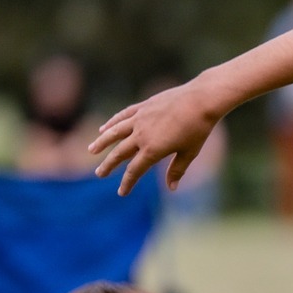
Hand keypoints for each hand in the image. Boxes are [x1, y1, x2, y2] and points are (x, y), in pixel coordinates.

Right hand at [88, 75, 221, 195]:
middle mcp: (141, 135)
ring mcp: (140, 118)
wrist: (201, 99)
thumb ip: (177, 170)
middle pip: (120, 153)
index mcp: (153, 150)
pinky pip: (123, 116)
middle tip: (99, 174)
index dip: (127, 183)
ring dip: (102, 142)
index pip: (134, 170)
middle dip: (108, 165)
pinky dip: (112, 122)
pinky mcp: (143, 106)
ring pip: (115, 132)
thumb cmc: (198, 128)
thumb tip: (171, 188)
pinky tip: (104, 128)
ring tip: (91, 150)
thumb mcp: (189, 153)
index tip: (122, 192)